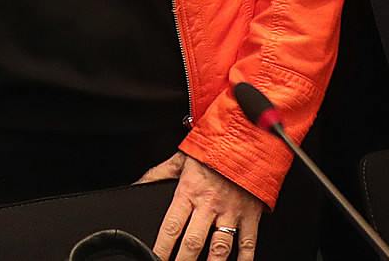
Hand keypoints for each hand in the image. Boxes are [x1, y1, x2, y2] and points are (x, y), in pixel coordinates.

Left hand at [141, 152, 260, 258]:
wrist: (247, 140)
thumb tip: (138, 184)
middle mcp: (209, 205)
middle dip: (182, 260)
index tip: (155, 258)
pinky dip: (244, 259)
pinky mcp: (251, 216)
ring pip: (219, 248)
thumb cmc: (214, 148)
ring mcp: (231, 212)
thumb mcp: (180, 158)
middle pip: (192, 242)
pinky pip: (248, 244)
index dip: (162, 246)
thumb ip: (158, 174)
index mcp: (189, 191)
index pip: (171, 226)